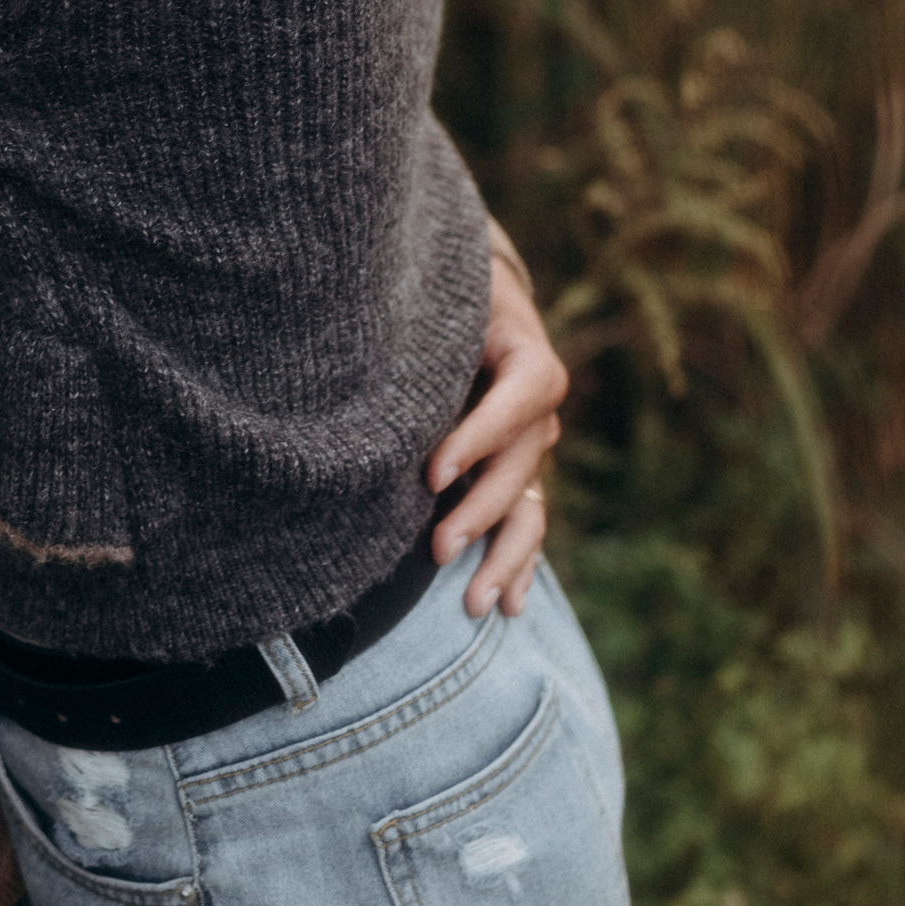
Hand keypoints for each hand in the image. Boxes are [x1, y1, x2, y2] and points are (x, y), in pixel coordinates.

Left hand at [427, 230, 564, 621]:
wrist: (469, 301)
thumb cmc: (444, 299)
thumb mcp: (443, 302)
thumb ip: (428, 331)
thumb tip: (368, 355)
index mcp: (527, 356)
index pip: (522, 396)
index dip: (481, 437)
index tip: (433, 474)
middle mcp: (537, 409)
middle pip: (522, 465)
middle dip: (480, 511)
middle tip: (436, 548)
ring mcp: (530, 448)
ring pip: (529, 509)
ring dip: (503, 557)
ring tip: (474, 602)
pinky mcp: (515, 476)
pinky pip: (524, 525)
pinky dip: (517, 566)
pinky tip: (507, 605)